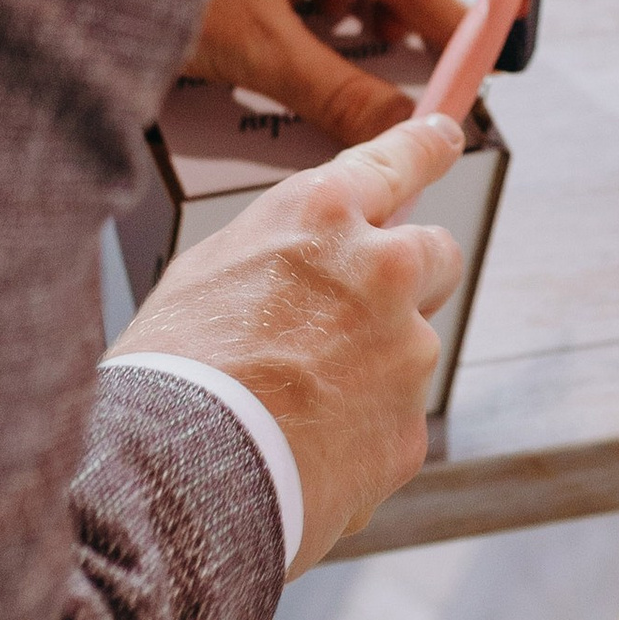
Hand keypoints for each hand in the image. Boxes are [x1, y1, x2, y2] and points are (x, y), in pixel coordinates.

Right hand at [110, 108, 467, 568]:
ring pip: (406, 352)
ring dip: (370, 373)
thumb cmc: (171, 372)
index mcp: (322, 215)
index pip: (398, 158)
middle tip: (352, 317)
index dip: (425, 147)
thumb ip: (285, 250)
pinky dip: (358, 439)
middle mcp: (380, 269)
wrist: (174, 482)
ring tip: (288, 413)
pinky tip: (300, 458)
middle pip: (435, 255)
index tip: (447, 137)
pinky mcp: (409, 430)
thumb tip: (316, 258)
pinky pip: (391, 426)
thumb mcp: (209, 270)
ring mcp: (404, 352)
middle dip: (408, 279)